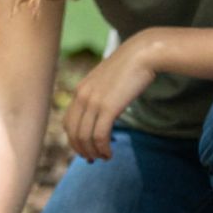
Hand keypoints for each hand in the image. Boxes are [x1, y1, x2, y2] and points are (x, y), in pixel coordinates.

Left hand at [63, 33, 161, 161]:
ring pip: (85, 137)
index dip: (74, 140)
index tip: (85, 149)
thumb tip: (103, 110)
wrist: (143, 53)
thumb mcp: (107, 80)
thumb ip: (100, 94)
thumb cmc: (130, 67)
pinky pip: (99, 136)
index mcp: (80, 90)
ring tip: (104, 157)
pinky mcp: (108, 107)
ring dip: (93, 152)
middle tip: (92, 159)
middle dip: (81, 149)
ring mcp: (93, 102)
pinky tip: (110, 153)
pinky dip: (103, 149)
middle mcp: (82, 96)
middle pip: (74, 133)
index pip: (69, 122)